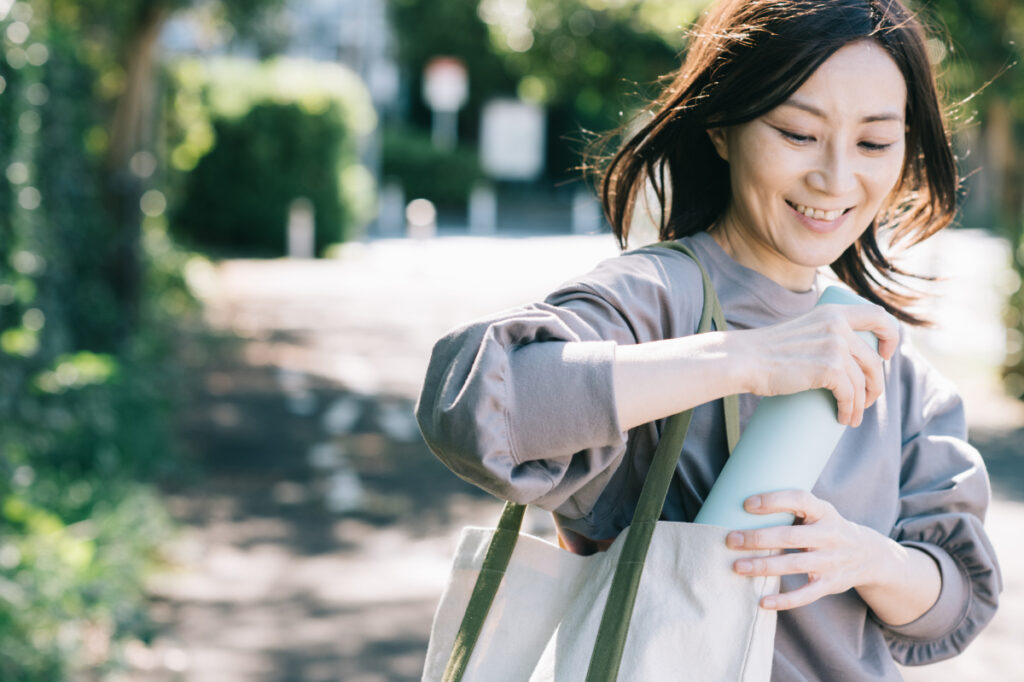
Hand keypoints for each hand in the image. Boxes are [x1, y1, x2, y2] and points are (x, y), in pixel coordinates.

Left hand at [725, 490, 886, 610]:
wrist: (869, 555)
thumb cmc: (826, 527)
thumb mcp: (818, 512)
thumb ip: (790, 511)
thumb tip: (739, 508)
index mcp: (824, 512)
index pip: (800, 500)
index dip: (774, 501)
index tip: (746, 504)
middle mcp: (830, 535)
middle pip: (791, 537)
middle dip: (758, 538)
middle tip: (731, 540)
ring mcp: (831, 561)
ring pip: (794, 565)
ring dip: (764, 566)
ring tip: (737, 567)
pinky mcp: (830, 584)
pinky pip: (806, 594)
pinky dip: (784, 600)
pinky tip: (763, 602)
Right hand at [732, 303, 899, 425]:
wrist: (743, 359)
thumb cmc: (764, 352)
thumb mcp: (801, 332)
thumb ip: (819, 337)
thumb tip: (833, 361)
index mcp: (832, 312)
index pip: (879, 316)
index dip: (891, 336)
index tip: (885, 355)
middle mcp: (838, 325)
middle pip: (873, 360)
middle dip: (875, 385)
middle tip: (866, 401)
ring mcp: (835, 346)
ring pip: (863, 382)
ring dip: (862, 405)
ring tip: (852, 417)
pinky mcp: (829, 368)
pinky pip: (851, 395)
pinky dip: (850, 411)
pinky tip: (845, 418)